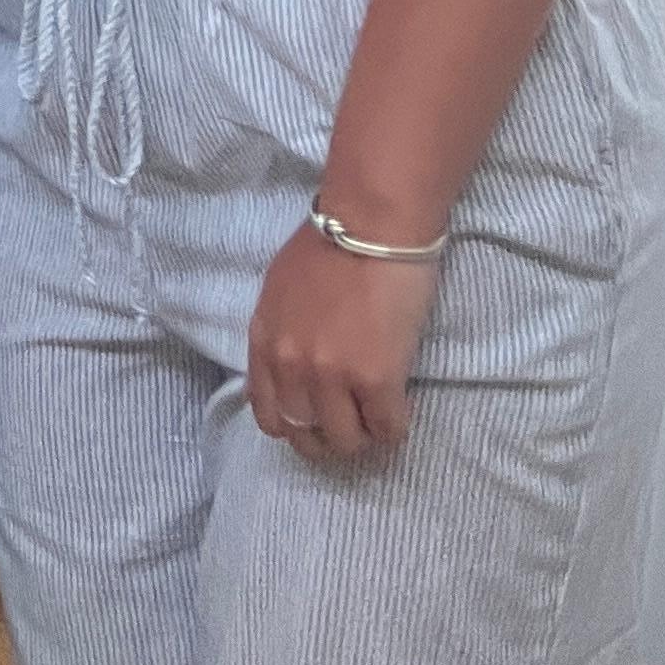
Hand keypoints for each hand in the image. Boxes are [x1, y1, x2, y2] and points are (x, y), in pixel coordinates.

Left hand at [246, 222, 443, 463]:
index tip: (318, 419)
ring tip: (378, 415)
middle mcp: (290, 364)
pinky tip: (400, 407)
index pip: (268, 414)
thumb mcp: (282, 289)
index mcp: (264, 341)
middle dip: (330, 437)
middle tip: (353, 422)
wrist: (372, 222)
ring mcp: (330, 376)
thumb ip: (282, 332)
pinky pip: (386, 429)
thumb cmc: (332, 244)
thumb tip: (294, 366)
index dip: (297, 425)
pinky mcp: (374, 379)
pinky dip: (394, 426)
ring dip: (364, 435)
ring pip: (345, 442)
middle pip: (305, 435)